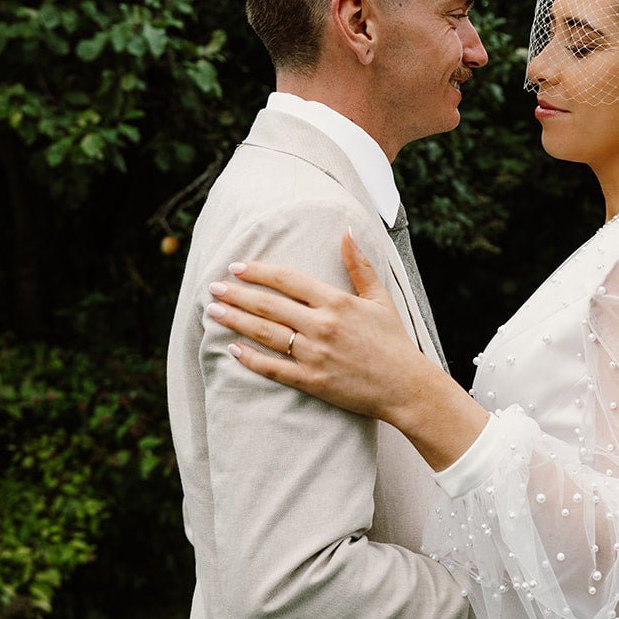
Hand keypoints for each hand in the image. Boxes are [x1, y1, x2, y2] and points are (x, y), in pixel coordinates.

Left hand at [207, 231, 435, 421]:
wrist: (406, 387)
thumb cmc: (394, 341)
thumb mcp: (381, 298)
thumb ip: (360, 265)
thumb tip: (347, 232)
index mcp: (337, 302)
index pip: (288, 280)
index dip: (259, 271)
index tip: (237, 266)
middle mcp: (322, 326)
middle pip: (269, 305)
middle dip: (237, 295)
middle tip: (213, 287)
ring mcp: (315, 355)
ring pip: (266, 333)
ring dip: (236, 321)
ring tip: (213, 312)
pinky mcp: (312, 381)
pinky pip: (274, 368)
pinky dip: (251, 359)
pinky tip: (233, 349)